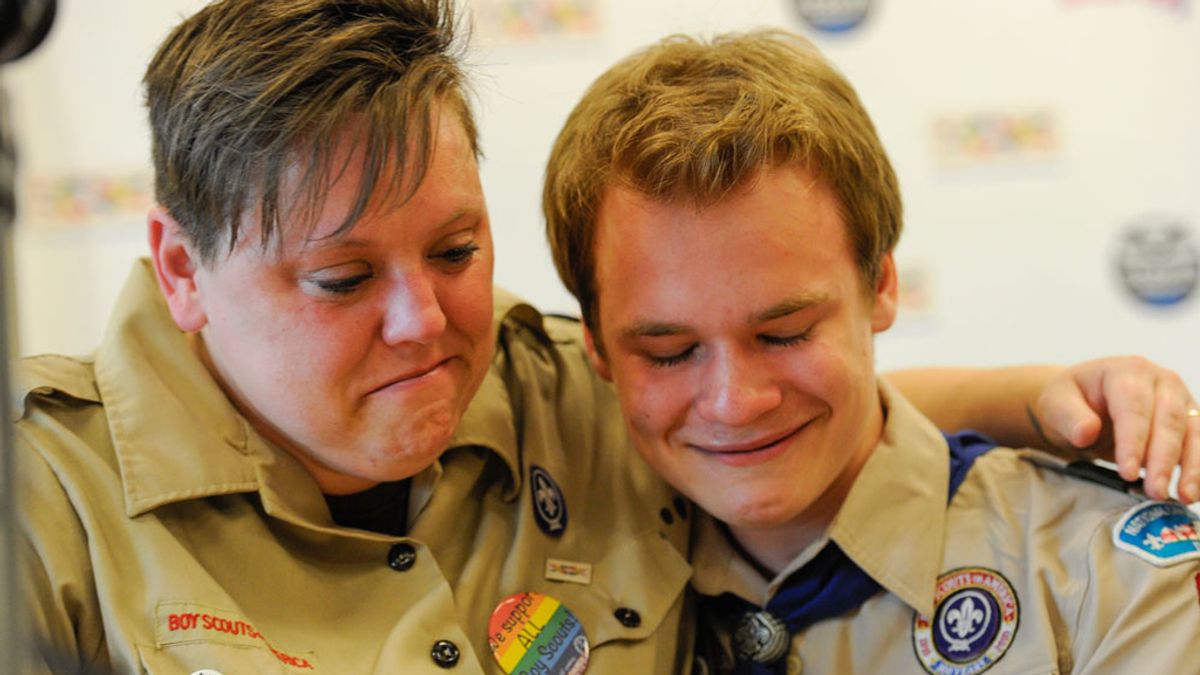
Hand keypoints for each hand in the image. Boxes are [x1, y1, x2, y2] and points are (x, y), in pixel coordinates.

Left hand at [1031, 356, 1198, 501]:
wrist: (1084, 401)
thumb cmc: (1070, 401)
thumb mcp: (1056, 404)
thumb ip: (1069, 416)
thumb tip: (1086, 432)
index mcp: (1125, 371)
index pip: (1133, 407)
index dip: (1132, 442)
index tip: (1127, 472)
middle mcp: (1160, 380)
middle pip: (1169, 420)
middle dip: (1163, 460)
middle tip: (1155, 491)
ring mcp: (1180, 398)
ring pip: (1194, 432)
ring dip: (1192, 467)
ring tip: (1184, 497)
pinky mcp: (1191, 418)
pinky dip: (1199, 467)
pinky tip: (1194, 490)